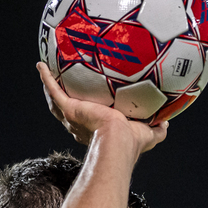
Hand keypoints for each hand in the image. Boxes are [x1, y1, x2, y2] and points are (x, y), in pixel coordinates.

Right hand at [37, 62, 167, 153]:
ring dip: (50, 88)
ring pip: (56, 102)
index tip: (92, 108)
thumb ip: (158, 129)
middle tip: (64, 88)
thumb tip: (167, 122)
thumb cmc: (132, 142)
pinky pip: (53, 90)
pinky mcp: (69, 108)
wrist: (118, 141)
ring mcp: (73, 117)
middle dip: (65, 102)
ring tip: (46, 74)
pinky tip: (40, 65)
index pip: (92, 123)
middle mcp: (82, 126)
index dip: (90, 115)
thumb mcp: (150, 134)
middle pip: (70, 112)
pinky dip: (45, 78)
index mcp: (99, 131)